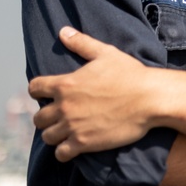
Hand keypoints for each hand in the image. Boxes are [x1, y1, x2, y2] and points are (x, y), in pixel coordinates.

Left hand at [29, 27, 152, 161]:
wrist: (150, 99)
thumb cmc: (131, 74)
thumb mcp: (106, 53)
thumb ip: (82, 43)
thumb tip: (63, 31)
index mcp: (66, 84)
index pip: (34, 89)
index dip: (38, 91)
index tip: (47, 94)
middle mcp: (64, 106)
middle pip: (38, 118)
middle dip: (47, 116)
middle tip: (60, 116)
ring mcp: (73, 127)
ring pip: (48, 136)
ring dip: (55, 134)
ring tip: (66, 132)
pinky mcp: (84, 144)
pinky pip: (61, 154)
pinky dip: (64, 152)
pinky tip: (72, 147)